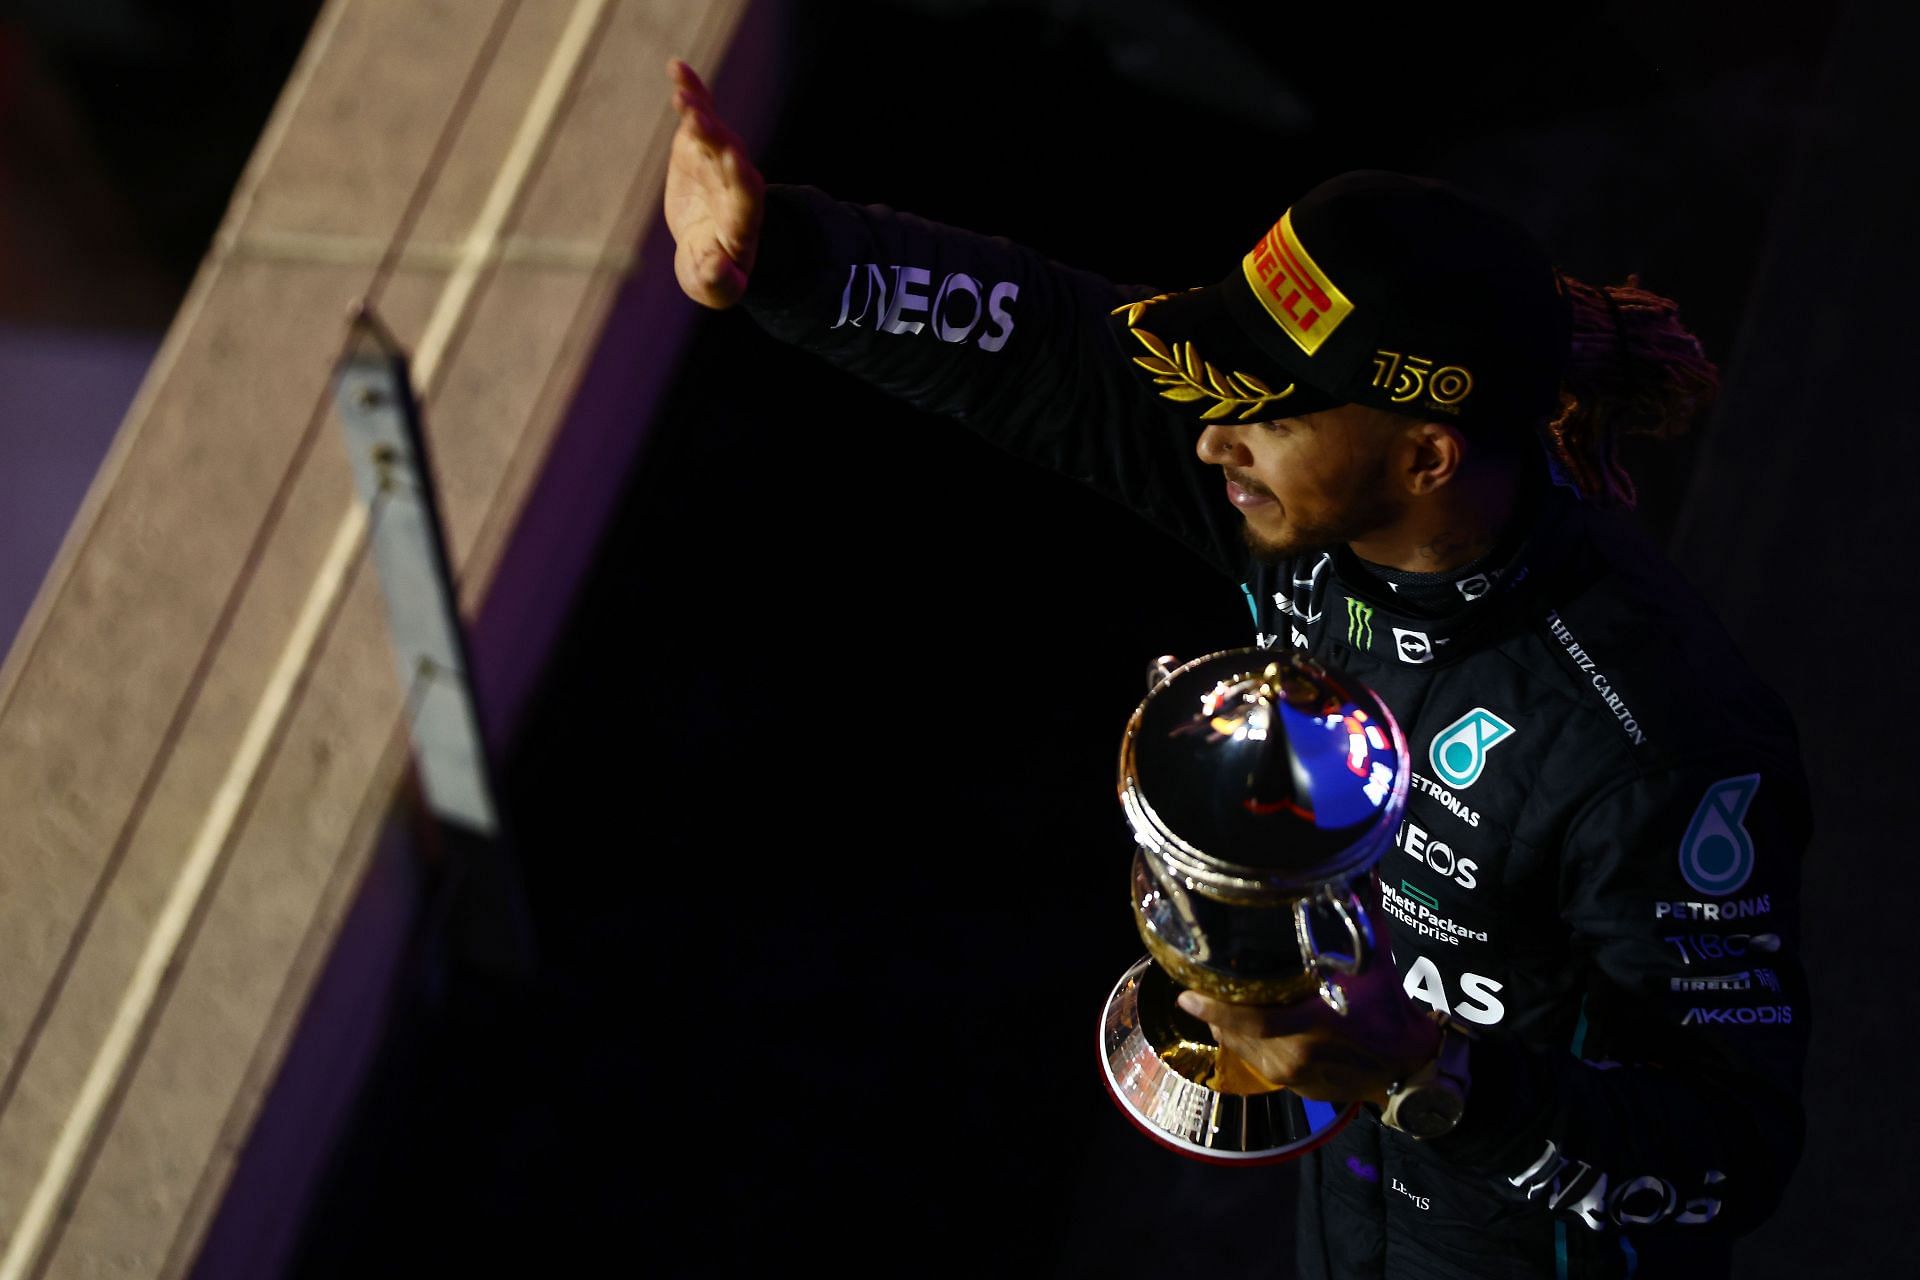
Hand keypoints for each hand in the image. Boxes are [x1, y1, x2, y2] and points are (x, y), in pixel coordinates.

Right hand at [664, 57, 764, 308]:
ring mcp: (717, 158)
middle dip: (718, 140)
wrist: (710, 246)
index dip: (740, 180)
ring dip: (700, 114)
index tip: (733, 163)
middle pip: (731, 157)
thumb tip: (717, 270)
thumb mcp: (716, 287)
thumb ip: (718, 283)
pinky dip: (690, 92)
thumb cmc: (714, 271)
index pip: (747, 197)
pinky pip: (697, 114)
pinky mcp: (698, 144)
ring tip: (683, 95)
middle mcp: (735, 183)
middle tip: (700, 123)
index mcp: (743, 218)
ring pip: (713, 132)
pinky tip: (676, 68)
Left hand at [1175, 880, 1443, 1105]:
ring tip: (1215, 997)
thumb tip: (1356, 869)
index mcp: (1313, 1024)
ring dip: (1226, 1025)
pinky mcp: (1293, 1088)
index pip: (1252, 1020)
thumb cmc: (1389, 1009)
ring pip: (1240, 1047)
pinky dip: (1243, 1041)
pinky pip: (1254, 1061)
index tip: (1185, 993)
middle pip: (1236, 1033)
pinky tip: (1241, 1022)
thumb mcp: (1376, 960)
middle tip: (1197, 983)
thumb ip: (1362, 913)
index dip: (1215, 1008)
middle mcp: (1296, 1054)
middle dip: (1214, 1009)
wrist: (1408, 1065)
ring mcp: (1292, 1076)